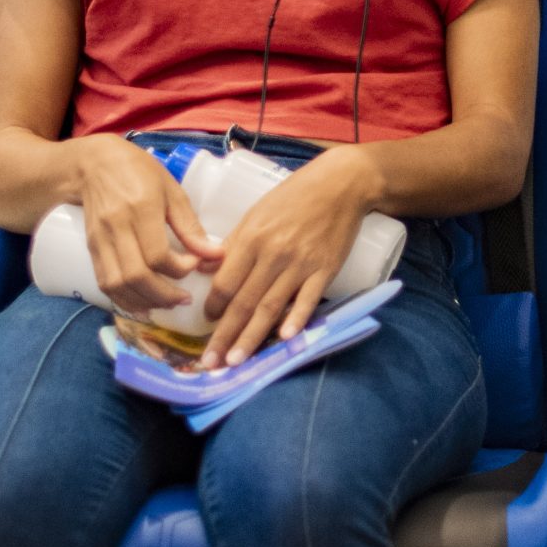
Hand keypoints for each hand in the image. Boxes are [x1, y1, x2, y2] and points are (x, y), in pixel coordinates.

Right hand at [76, 137, 222, 315]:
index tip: (195, 265)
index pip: (157, 254)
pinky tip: (143, 305)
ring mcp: (100, 240)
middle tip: (185, 299)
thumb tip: (215, 254)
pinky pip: (105, 283)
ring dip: (144, 302)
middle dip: (164, 295)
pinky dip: (124, 300)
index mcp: (140, 208)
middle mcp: (117, 227)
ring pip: (118, 284)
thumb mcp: (170, 189)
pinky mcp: (91, 249)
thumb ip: (190, 225)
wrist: (91, 164)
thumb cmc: (138, 171)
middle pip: (137, 276)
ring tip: (167, 304)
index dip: (179, 268)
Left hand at [200, 148, 379, 365]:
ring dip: (251, 337)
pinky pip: (308, 299)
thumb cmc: (294, 196)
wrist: (340, 184)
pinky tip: (285, 339)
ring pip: (270, 307)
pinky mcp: (325, 269)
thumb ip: (234, 243)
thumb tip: (209, 269)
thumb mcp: (256, 212)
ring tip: (236, 361)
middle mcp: (272, 254)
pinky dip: (296, 319)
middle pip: (243, 301)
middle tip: (211, 362)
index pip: (225, 281)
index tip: (205, 323)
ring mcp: (300, 264)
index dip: (213, 306)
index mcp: (252, 238)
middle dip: (224, 334)